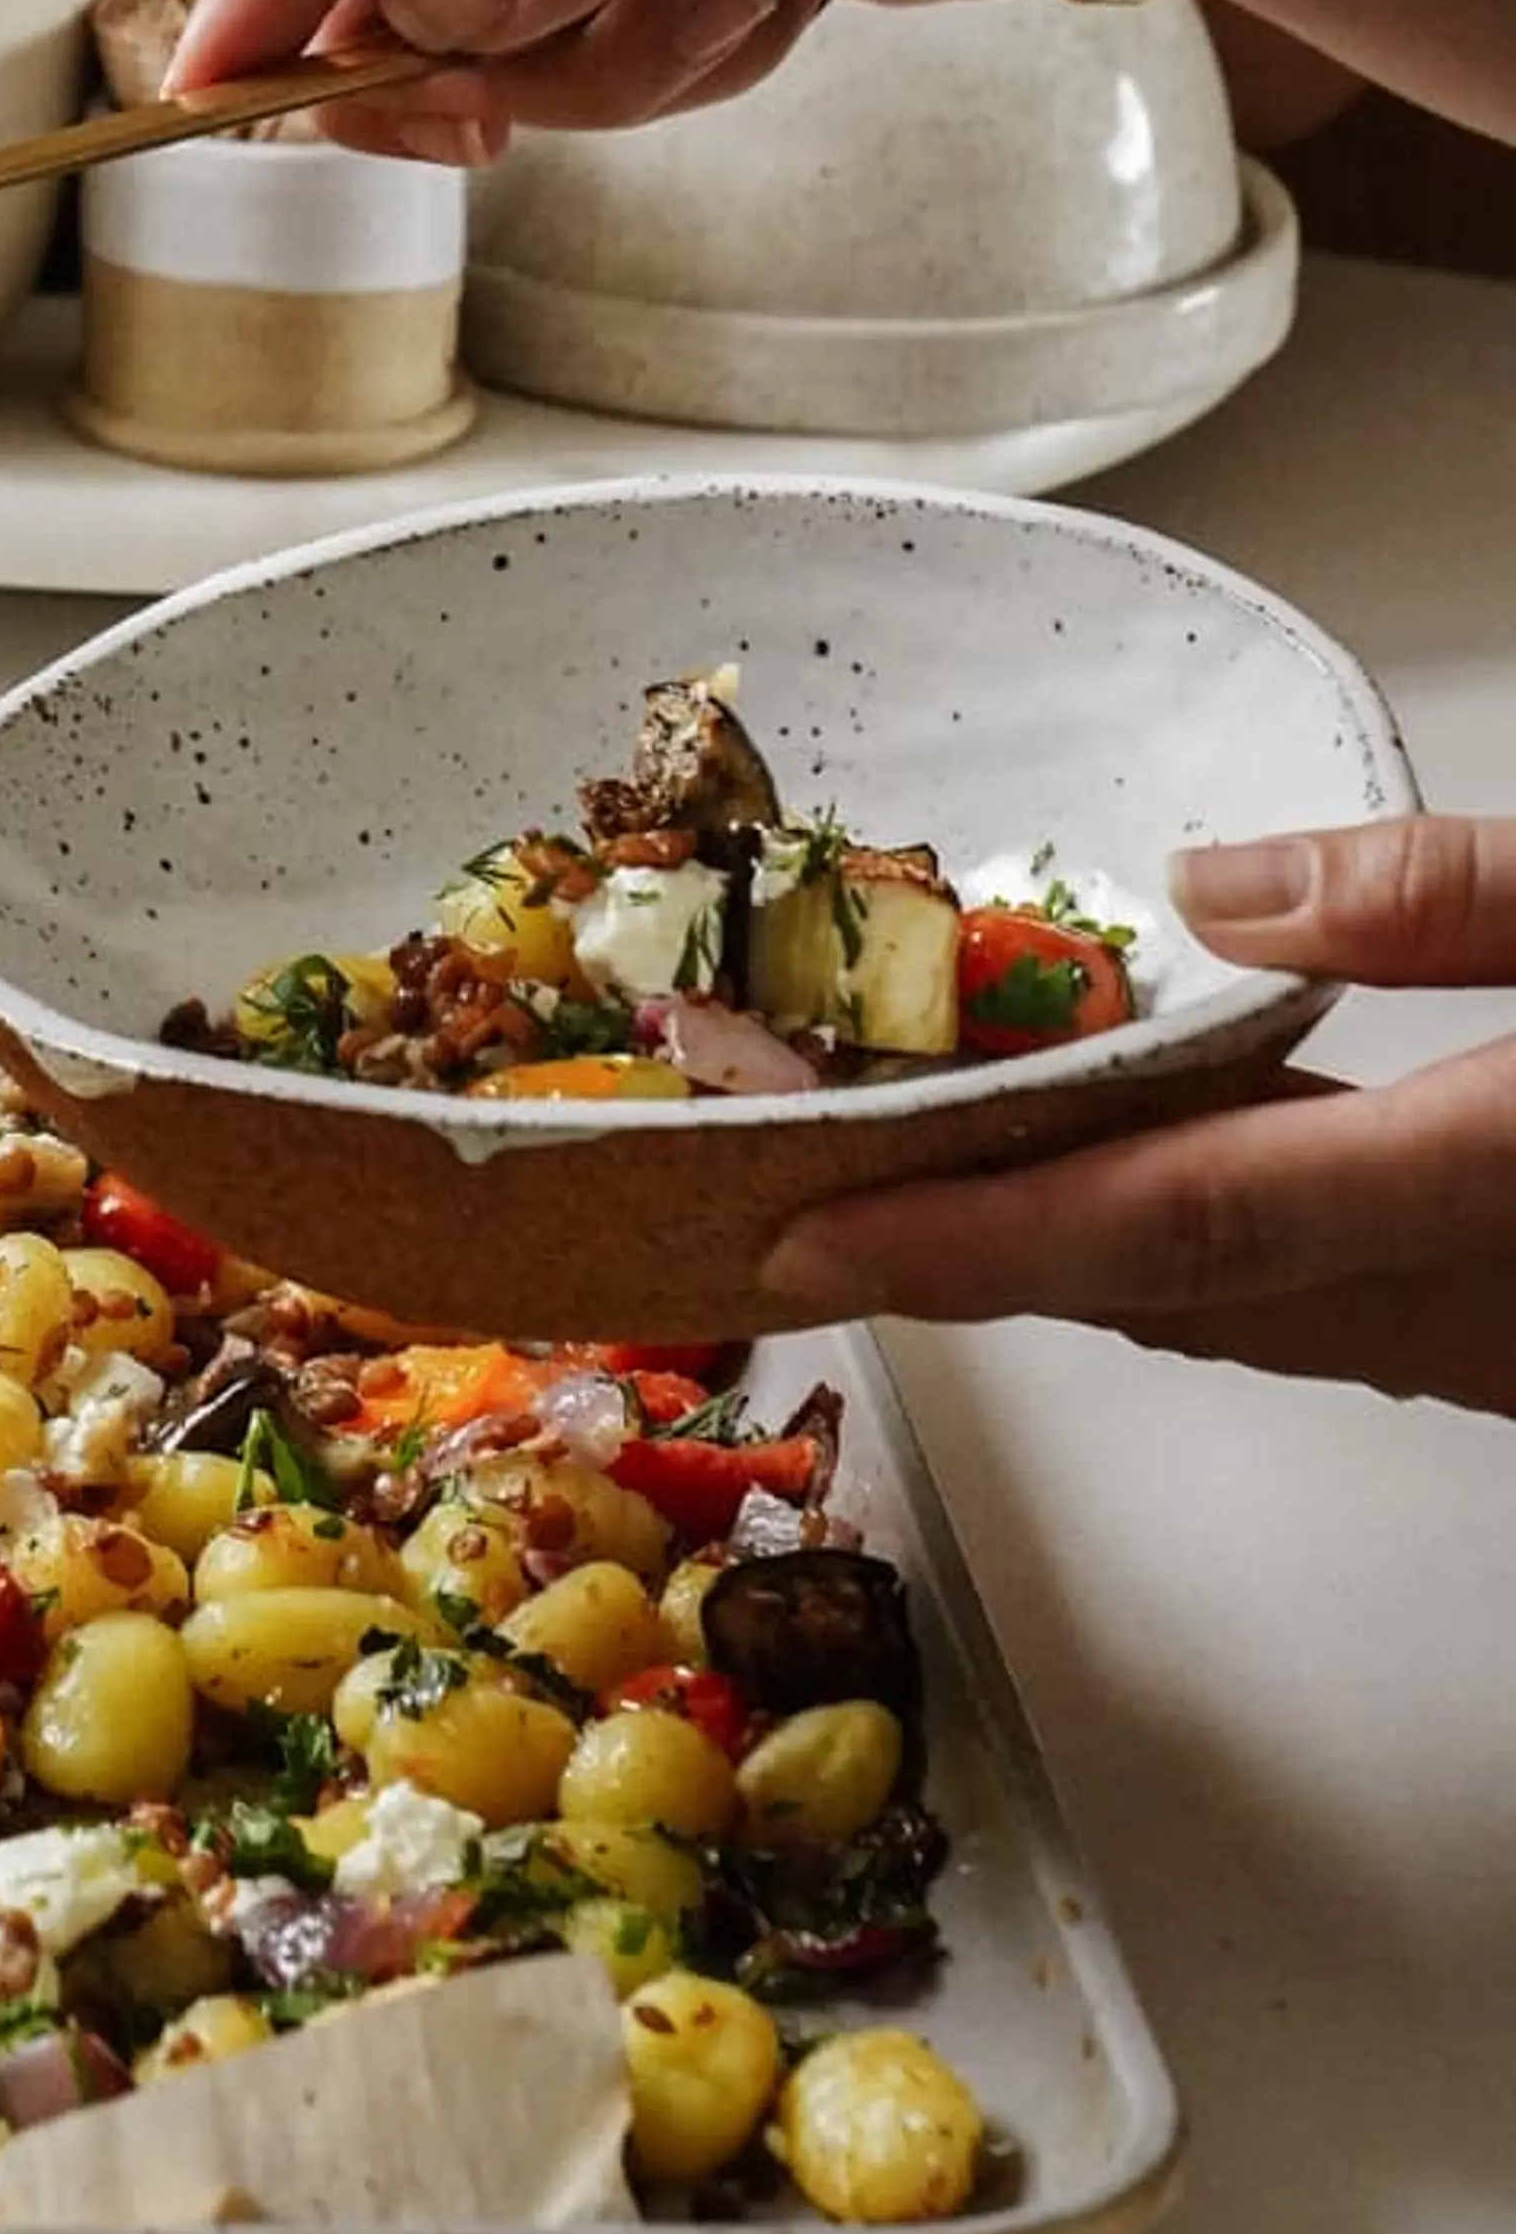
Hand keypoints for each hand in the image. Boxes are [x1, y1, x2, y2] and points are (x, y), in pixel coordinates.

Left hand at [759, 819, 1515, 1415]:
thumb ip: (1444, 899)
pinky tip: (1106, 1168)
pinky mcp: (1503, 1337)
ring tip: (894, 1170)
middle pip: (1165, 1287)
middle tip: (789, 1199)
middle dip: (968, 1248)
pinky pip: (1301, 1301)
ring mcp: (1491, 1342)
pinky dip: (1179, 1244)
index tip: (810, 1239)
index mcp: (1488, 1179)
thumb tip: (1208, 890)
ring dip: (1065, 1250)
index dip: (981, 1239)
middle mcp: (1469, 1304)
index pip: (1187, 1220)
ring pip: (1227, 1310)